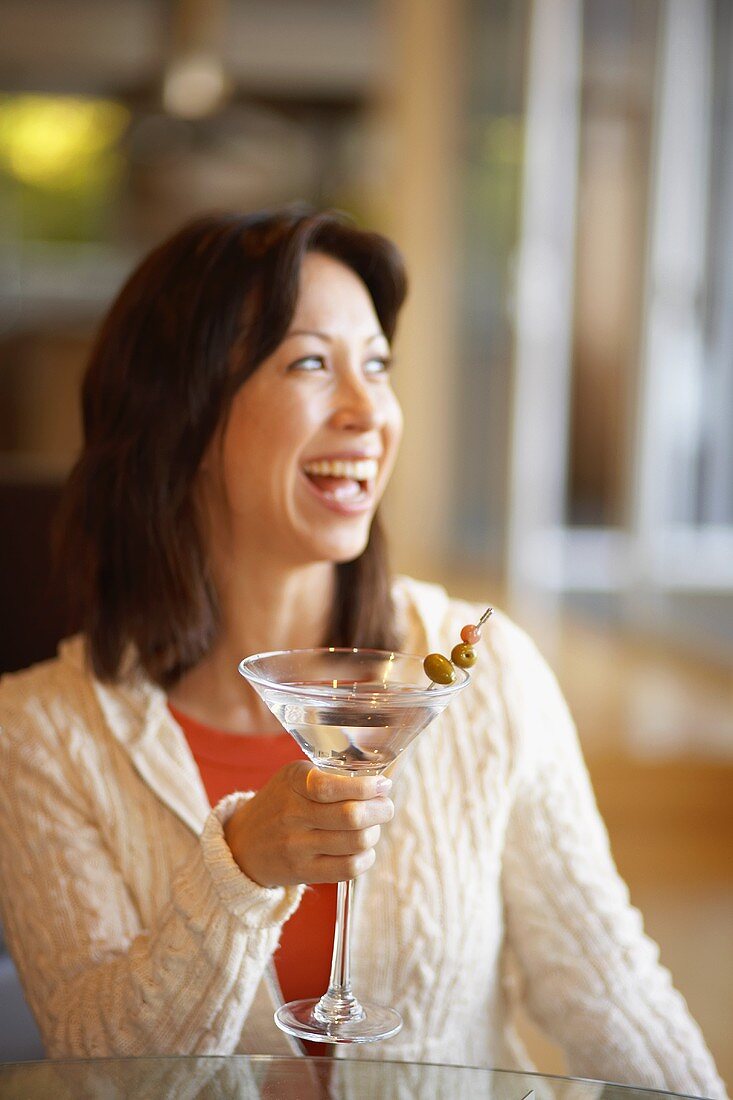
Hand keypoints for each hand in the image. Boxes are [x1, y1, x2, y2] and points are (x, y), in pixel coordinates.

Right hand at [223, 761, 393, 886]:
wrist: (243, 843)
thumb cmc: (280, 804)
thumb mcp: (295, 778)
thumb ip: (330, 777)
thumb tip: (379, 785)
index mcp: (294, 781)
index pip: (331, 787)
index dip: (365, 788)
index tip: (383, 785)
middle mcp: (292, 812)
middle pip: (352, 816)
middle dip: (380, 811)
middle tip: (385, 807)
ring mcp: (296, 845)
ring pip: (355, 842)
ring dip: (374, 834)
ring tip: (371, 828)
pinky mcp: (302, 871)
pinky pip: (348, 868)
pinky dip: (365, 858)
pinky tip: (363, 850)